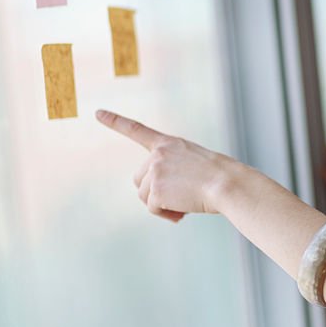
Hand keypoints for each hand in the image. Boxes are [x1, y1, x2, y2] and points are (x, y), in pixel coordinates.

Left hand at [97, 109, 235, 222]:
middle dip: (155, 192)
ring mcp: (155, 171)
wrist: (228, 184)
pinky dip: (167, 214)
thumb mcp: (196, 165)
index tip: (97, 112)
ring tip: (186, 204)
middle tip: (179, 198)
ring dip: (163, 205)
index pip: (137, 130)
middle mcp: (158, 155)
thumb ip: (174, 172)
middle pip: (140, 180)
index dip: (115, 121)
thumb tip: (161, 200)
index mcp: (170, 144)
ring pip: (145, 196)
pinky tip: (183, 211)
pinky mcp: (156, 190)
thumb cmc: (221, 177)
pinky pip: (153, 209)